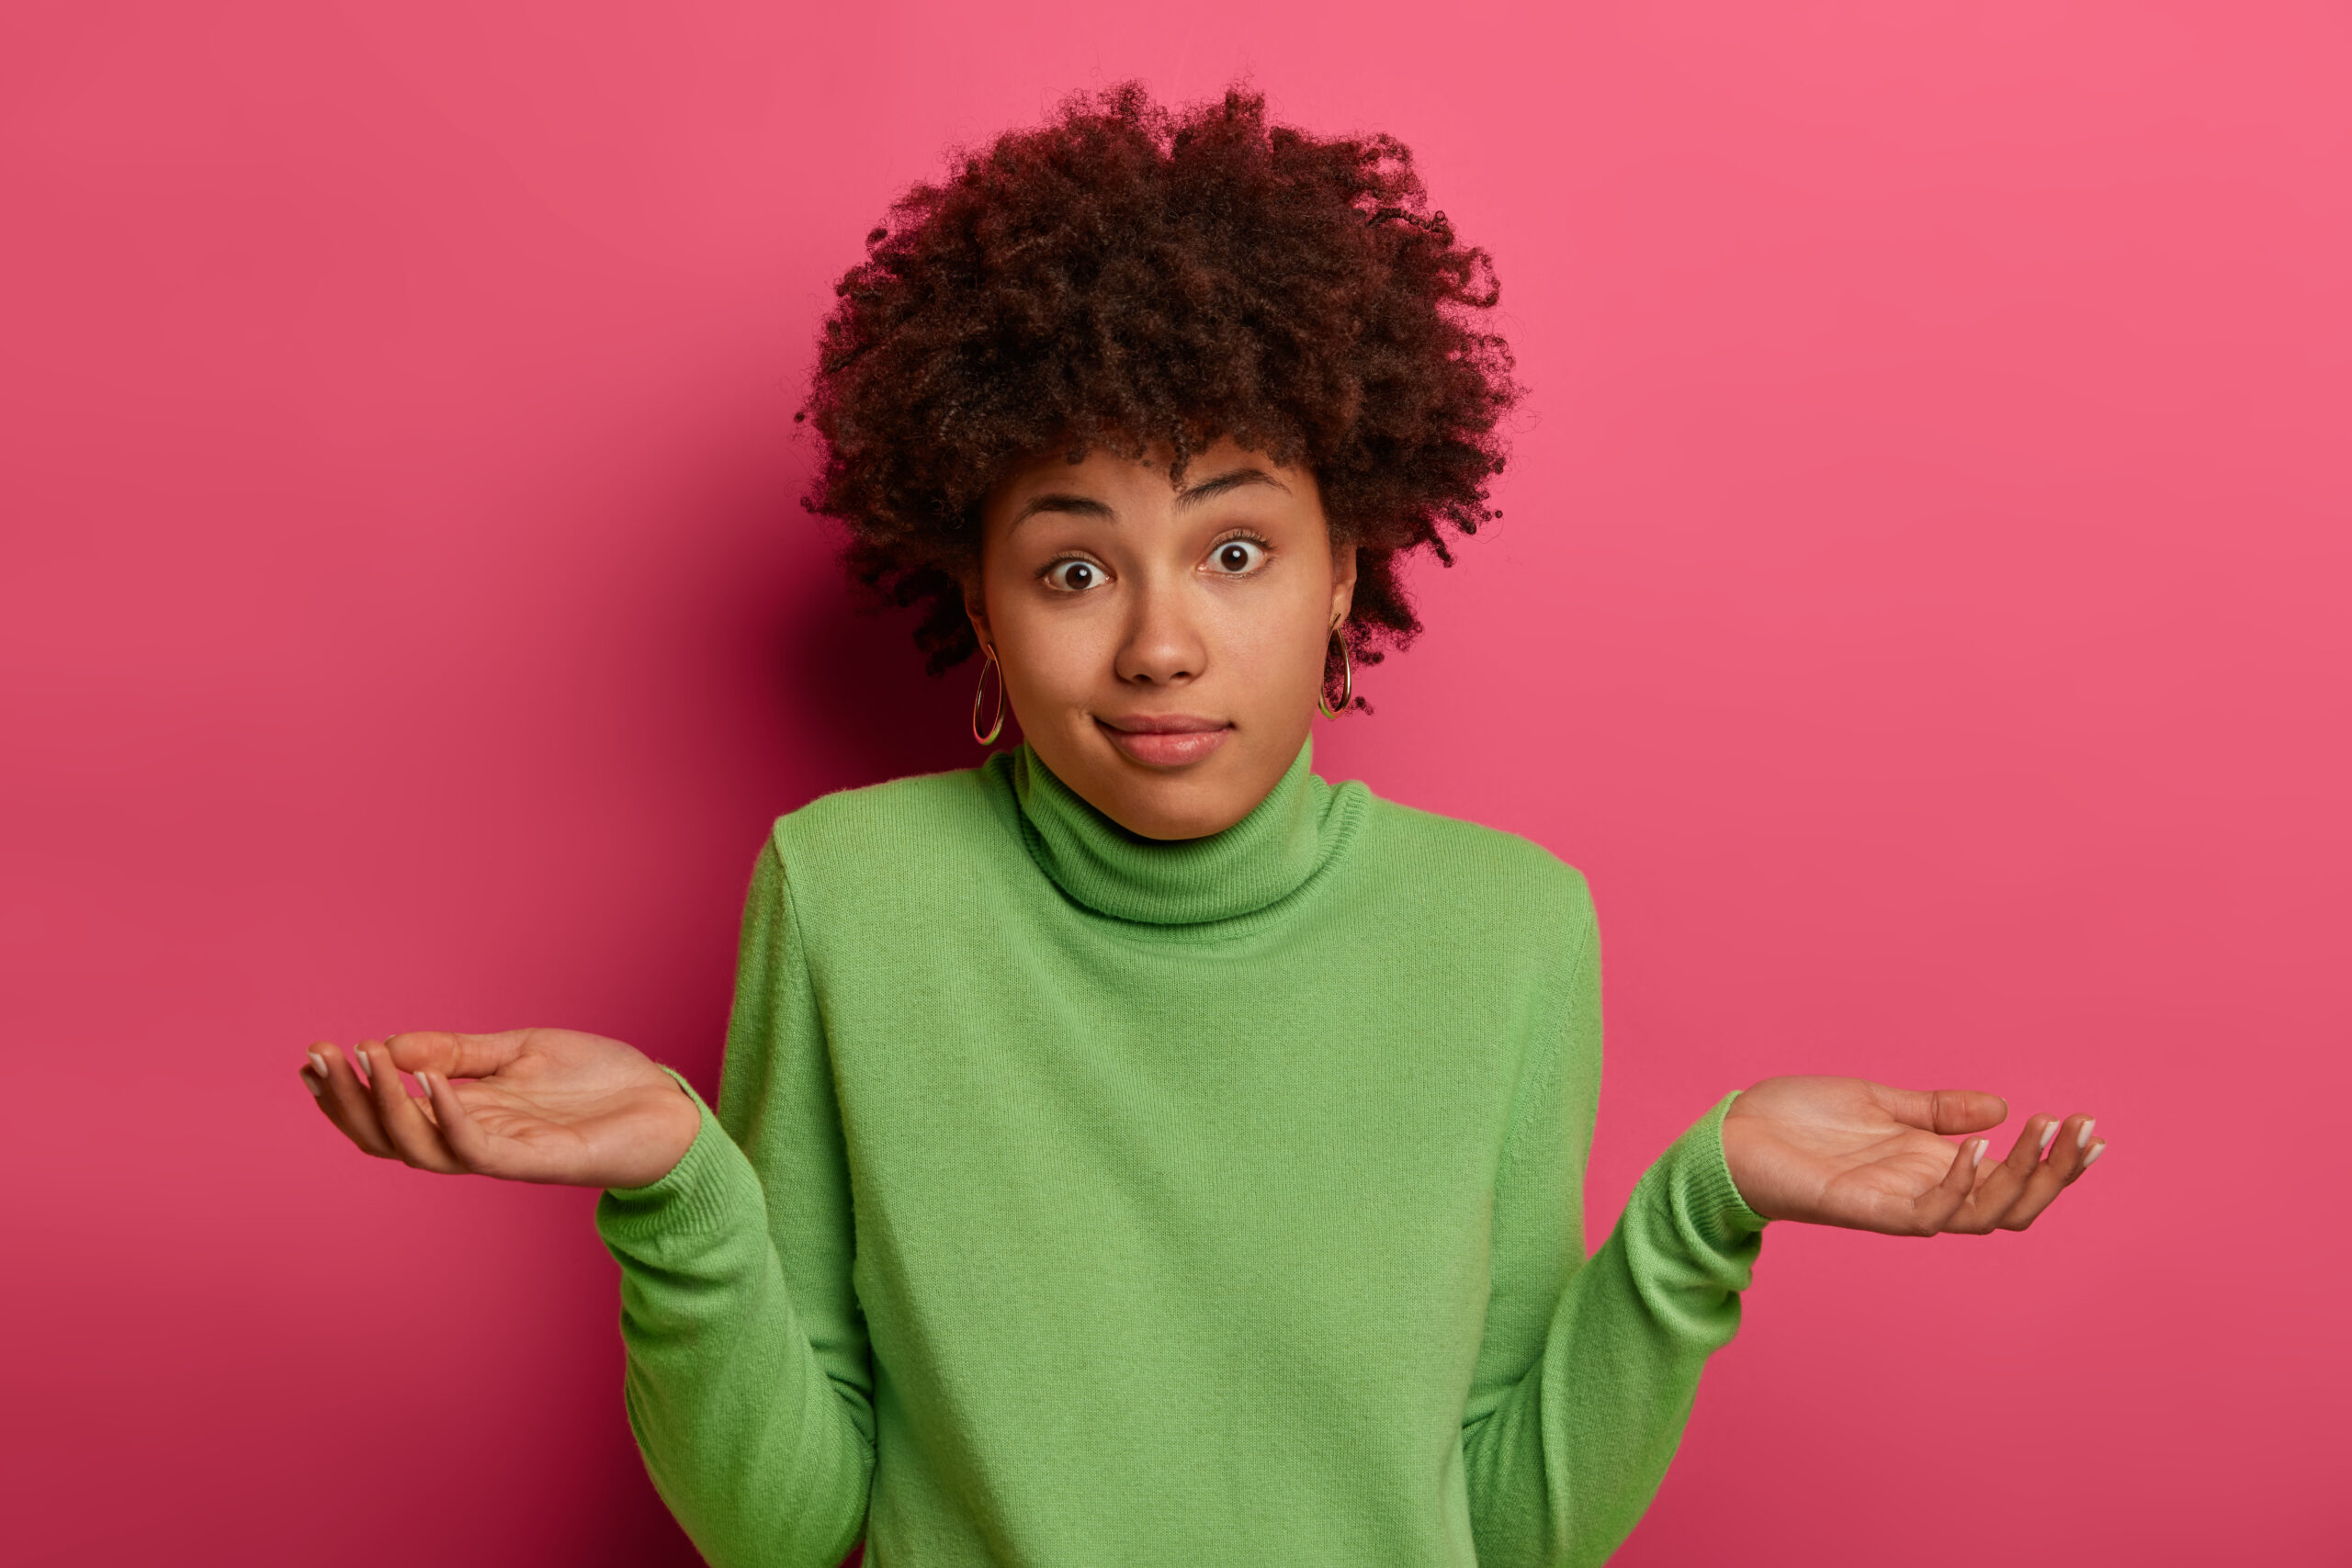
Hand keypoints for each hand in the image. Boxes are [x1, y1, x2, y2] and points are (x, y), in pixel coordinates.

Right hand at [296, 1028, 702, 1188]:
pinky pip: (478, 1149)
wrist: (665, 1104)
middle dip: (346, 1100)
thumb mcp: (519, 1051)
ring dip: (387, 1106)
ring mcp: (504, 1154)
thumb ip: (457, 1053)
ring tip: (368, 1060)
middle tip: (320, 1057)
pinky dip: (448, 1117)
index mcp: (465, 1114)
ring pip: (420, 1148)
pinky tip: (430, 1083)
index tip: (312, 1054)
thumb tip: (387, 1045)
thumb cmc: (597, 1082)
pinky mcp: (537, 1163)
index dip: (345, 1092)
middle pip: (387, 1136)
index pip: (386, 1114)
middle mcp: (474, 1139)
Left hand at [1721, 1075, 2105, 1234]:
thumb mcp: (1880, 1103)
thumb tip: (1999, 1108)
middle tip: (2085, 1128)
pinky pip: (1930, 1214)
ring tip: (2045, 1130)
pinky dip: (1960, 1183)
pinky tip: (1978, 1148)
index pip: (2013, 1178)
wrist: (1734, 1133)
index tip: (2091, 1127)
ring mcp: (1899, 1206)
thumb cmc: (1797, 1120)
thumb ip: (1936, 1111)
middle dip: (2057, 1170)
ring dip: (2024, 1177)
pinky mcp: (1867, 1211)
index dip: (2056, 1160)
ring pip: (1985, 1215)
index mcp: (1932, 1168)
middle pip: (2014, 1203)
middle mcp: (1924, 1193)